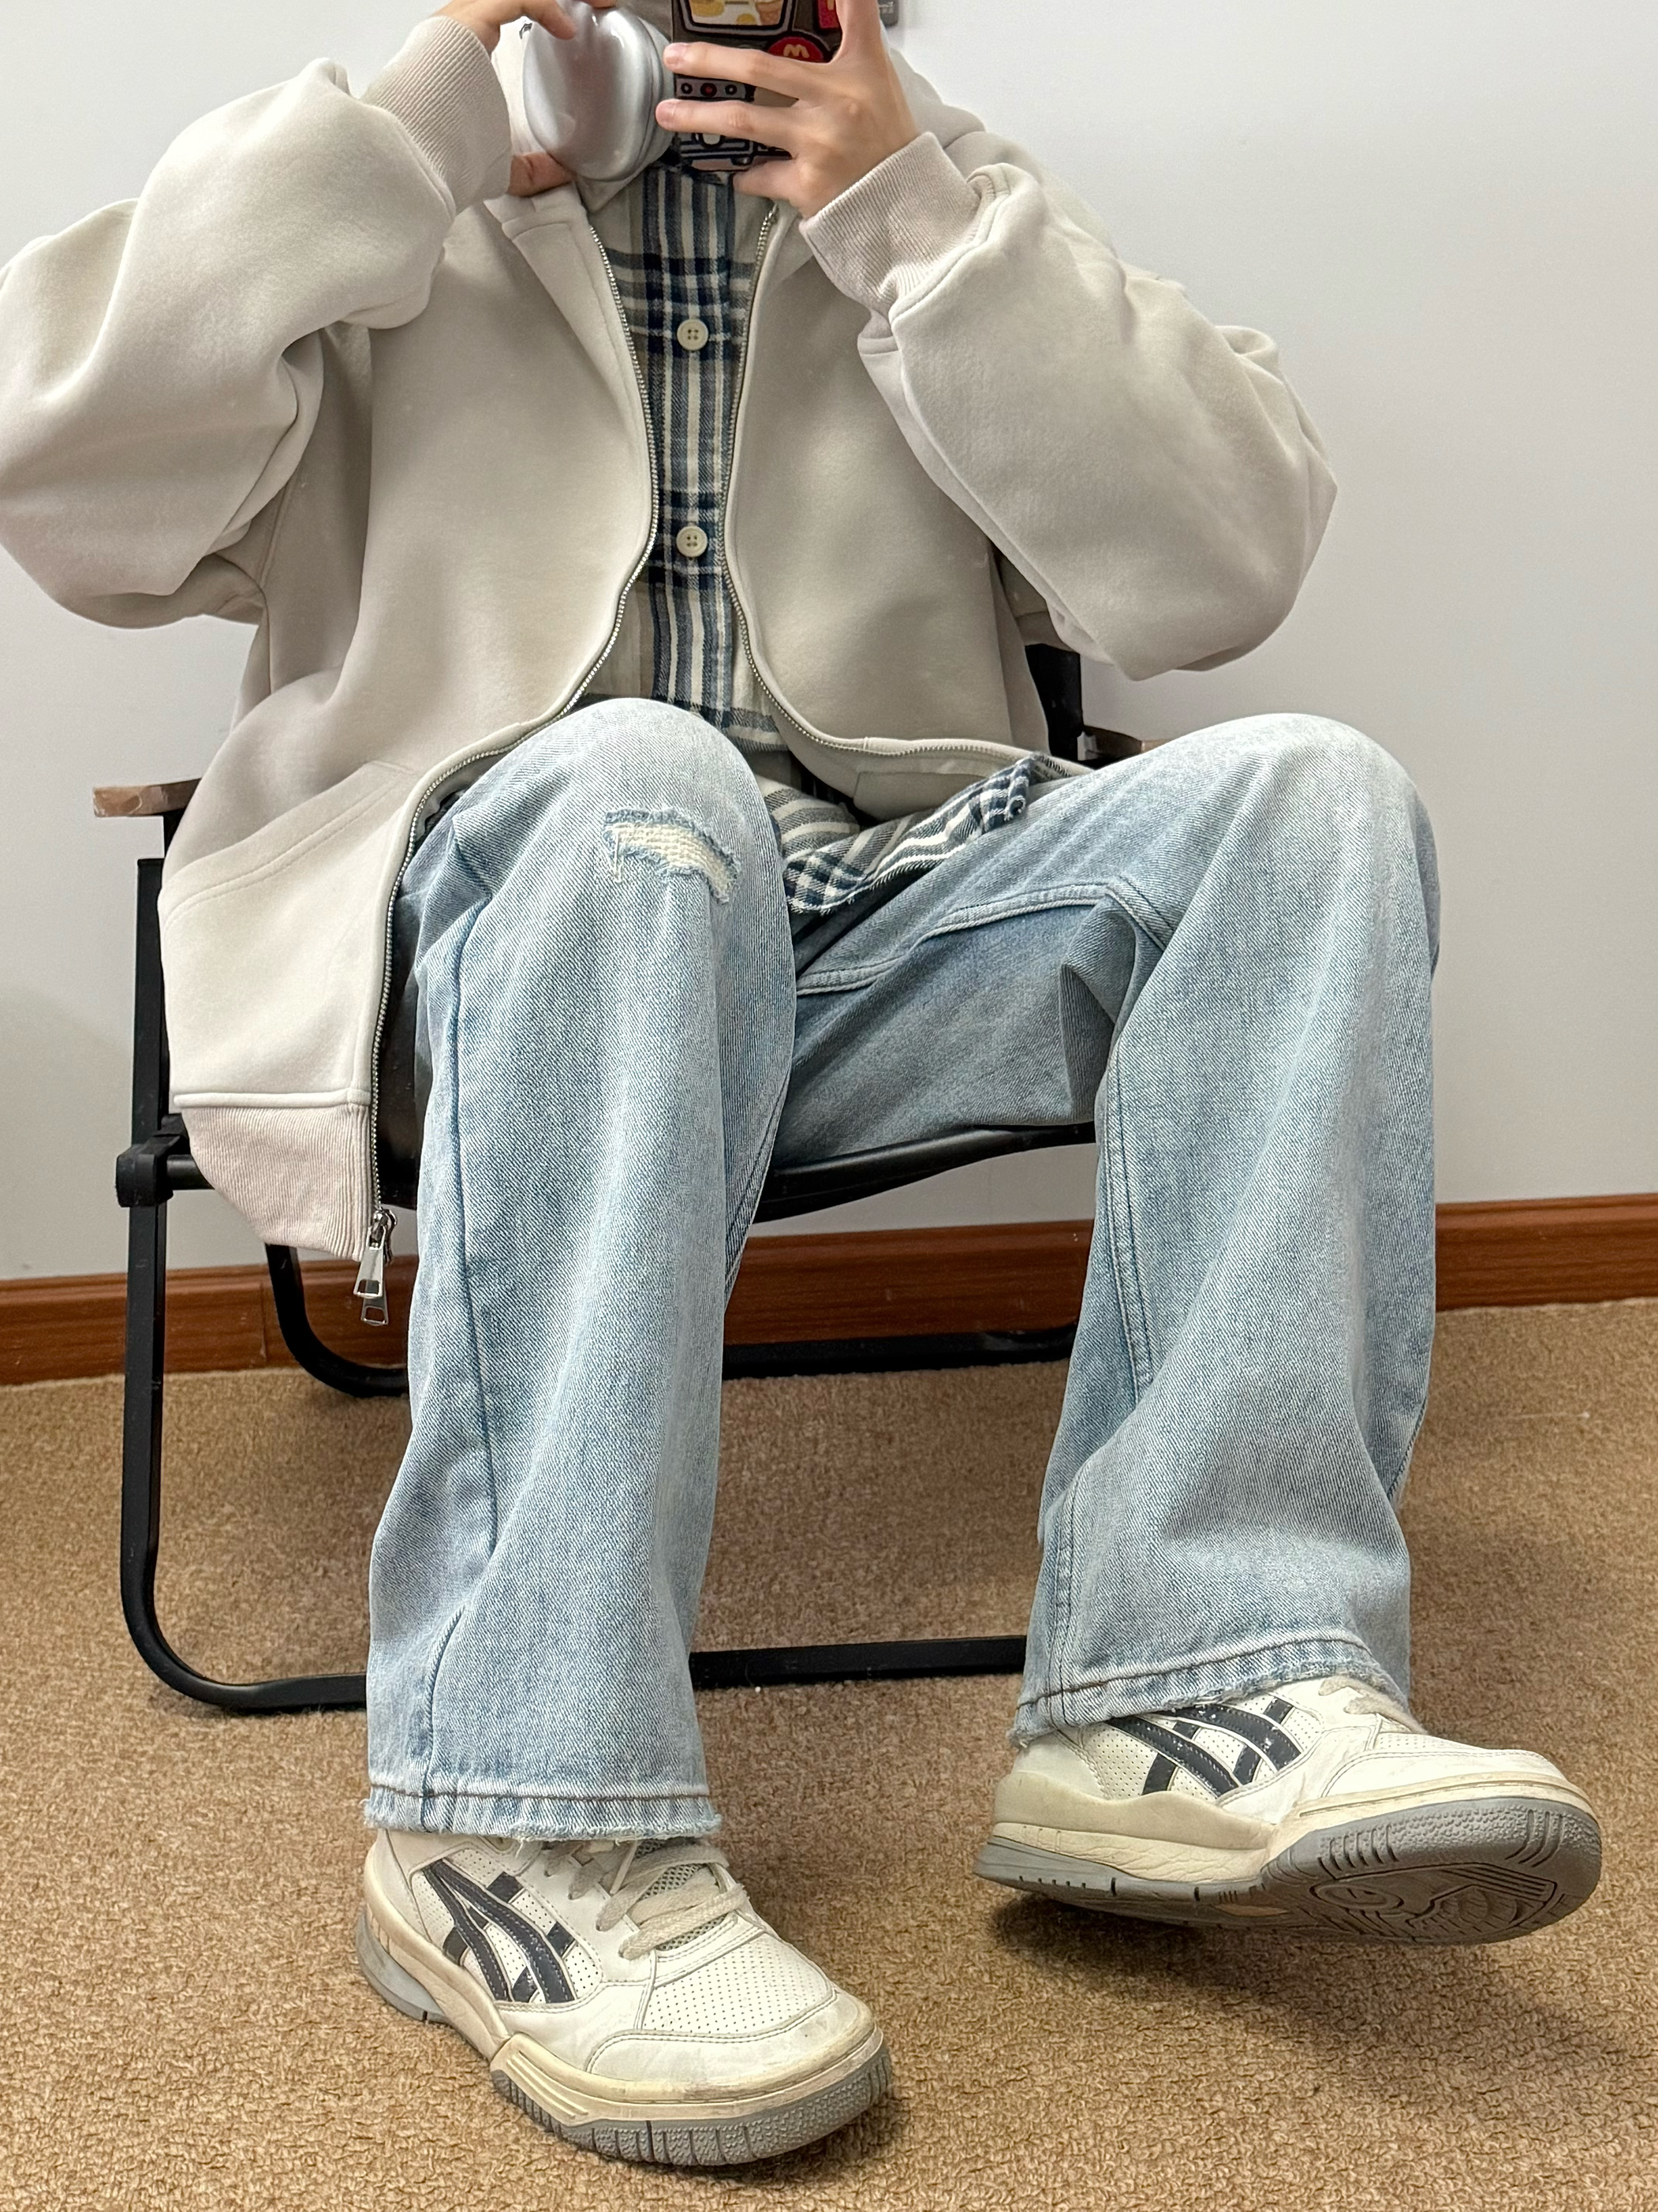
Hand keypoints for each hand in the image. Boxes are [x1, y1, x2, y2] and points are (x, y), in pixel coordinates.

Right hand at [433, 0, 617, 194]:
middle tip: (587, 9)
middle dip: (546, 1)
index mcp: (459, 51)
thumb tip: (560, 172)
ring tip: (593, 3)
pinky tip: (566, 27)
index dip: (536, 12)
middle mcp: (459, 28)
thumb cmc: (440, 153)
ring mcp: (461, 21)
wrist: (414, 150)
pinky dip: (544, 7)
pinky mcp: (467, 22)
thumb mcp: (496, 162)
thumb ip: (530, 167)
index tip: (569, 31)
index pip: (499, 14)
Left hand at [657, 0, 918, 219]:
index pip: (809, 29)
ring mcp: (814, 149)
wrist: (902, 199)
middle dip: (709, 60)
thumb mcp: (875, 70)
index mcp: (841, 77)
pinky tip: (735, 171)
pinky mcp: (805, 188)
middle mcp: (827, 109)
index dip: (773, 23)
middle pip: (757, 71)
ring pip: (745, 123)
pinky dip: (743, 175)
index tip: (722, 19)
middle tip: (674, 58)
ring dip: (702, 118)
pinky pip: (760, 176)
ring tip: (668, 115)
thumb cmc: (886, 134)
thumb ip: (856, 24)